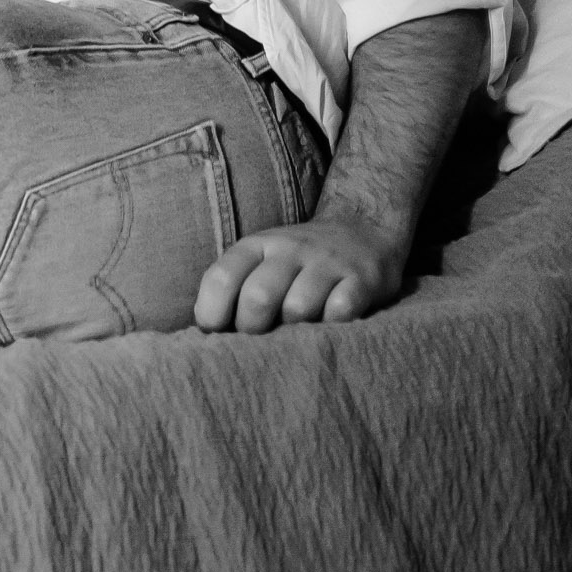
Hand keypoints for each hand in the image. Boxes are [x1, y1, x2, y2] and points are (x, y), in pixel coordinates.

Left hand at [192, 217, 405, 333]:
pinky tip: (327, 327)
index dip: (210, 312)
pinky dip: (330, 327)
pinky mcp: (361, 279)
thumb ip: (235, 286)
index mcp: (256, 245)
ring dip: (292, 332)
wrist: (365, 231)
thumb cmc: (300, 261)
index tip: (214, 334)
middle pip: (258, 297)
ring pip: (297, 308)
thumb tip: (205, 333)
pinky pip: (340, 311)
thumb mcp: (262, 259)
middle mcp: (289, 249)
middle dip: (251, 329)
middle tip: (259, 339)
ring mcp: (326, 263)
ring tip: (294, 334)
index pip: (222, 277)